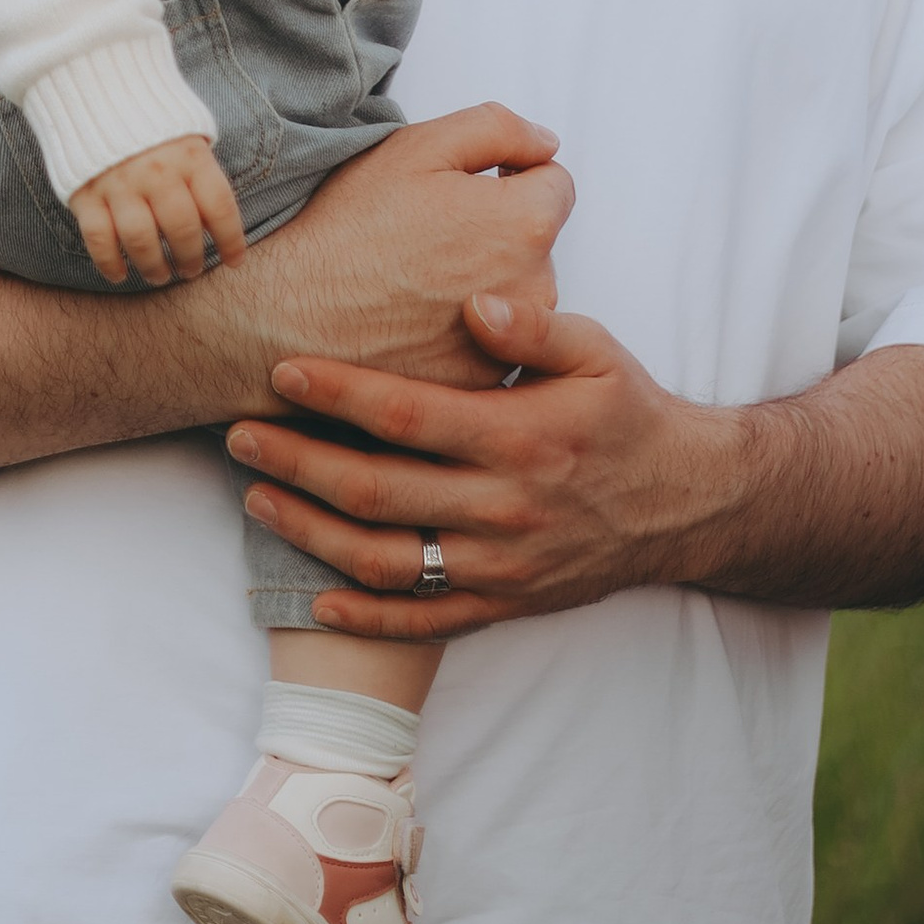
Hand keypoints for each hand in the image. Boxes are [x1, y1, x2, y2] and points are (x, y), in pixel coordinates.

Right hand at [71, 135, 247, 287]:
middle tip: (190, 270)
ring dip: (154, 267)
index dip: (231, 240)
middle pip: (182, 230)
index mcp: (188, 155)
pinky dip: (110, 263)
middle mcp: (156, 170)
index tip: (234, 260)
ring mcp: (118, 183)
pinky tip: (121, 274)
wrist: (96, 88)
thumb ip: (201, 173)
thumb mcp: (188, 134)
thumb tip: (217, 222)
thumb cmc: (152, 121)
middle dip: (190, 259)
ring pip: (141, 241)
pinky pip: (99, 239)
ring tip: (159, 274)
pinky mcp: (85, 193)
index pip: (219, 207)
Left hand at [224, 287, 721, 639]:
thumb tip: (473, 304)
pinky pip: (424, 619)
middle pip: (377, 490)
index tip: (281, 371)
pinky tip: (313, 596)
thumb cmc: (626, 413)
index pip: (408, 415)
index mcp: (520, 437)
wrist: (685, 503)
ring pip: (386, 559)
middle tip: (239, 435)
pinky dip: (364, 614)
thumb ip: (533, 327)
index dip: (338, 394)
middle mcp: (504, 507)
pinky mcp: (504, 603)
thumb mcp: (596, 351)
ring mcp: (501, 565)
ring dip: (310, 532)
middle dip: (296, 462)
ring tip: (255, 498)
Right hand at [237, 107, 571, 392]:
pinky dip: (463, 329)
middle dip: (497, 230)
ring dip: (483, 281)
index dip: (509, 174)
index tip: (463, 188)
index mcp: (526, 224)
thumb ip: (498, 129)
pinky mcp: (481, 384)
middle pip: (535, 242)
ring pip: (515, 295)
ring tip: (412, 280)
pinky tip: (412, 319)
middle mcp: (535, 290)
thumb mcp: (417, 147)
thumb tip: (545, 143)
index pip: (555, 184)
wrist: (290, 318)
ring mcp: (510, 344)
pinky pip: (490, 343)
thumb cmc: (349, 227)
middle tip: (425, 235)